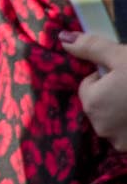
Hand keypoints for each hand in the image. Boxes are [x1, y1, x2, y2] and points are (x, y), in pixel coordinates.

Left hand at [62, 31, 126, 149]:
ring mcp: (122, 143)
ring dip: (126, 114)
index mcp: (92, 103)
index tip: (124, 74)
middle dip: (115, 96)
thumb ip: (90, 47)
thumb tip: (62, 39)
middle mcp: (102, 127)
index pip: (88, 86)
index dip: (106, 77)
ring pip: (116, 122)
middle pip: (101, 106)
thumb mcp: (121, 55)